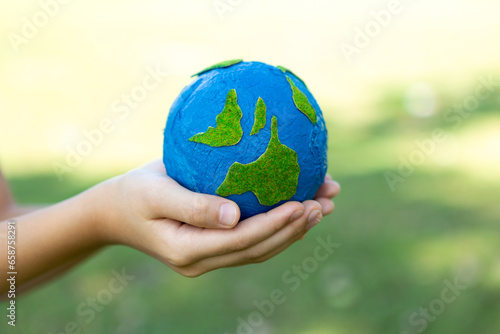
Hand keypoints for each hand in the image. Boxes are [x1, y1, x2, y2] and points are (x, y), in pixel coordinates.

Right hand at [94, 159, 339, 276]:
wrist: (114, 211)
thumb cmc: (132, 194)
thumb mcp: (156, 193)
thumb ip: (194, 205)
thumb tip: (236, 215)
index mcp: (188, 250)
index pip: (242, 240)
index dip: (276, 224)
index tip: (305, 202)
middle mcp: (203, 260)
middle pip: (259, 248)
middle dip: (295, 227)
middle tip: (325, 203)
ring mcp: (210, 256)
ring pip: (260, 246)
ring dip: (294, 228)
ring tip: (323, 204)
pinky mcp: (213, 245)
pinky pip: (251, 238)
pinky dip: (277, 224)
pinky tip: (298, 207)